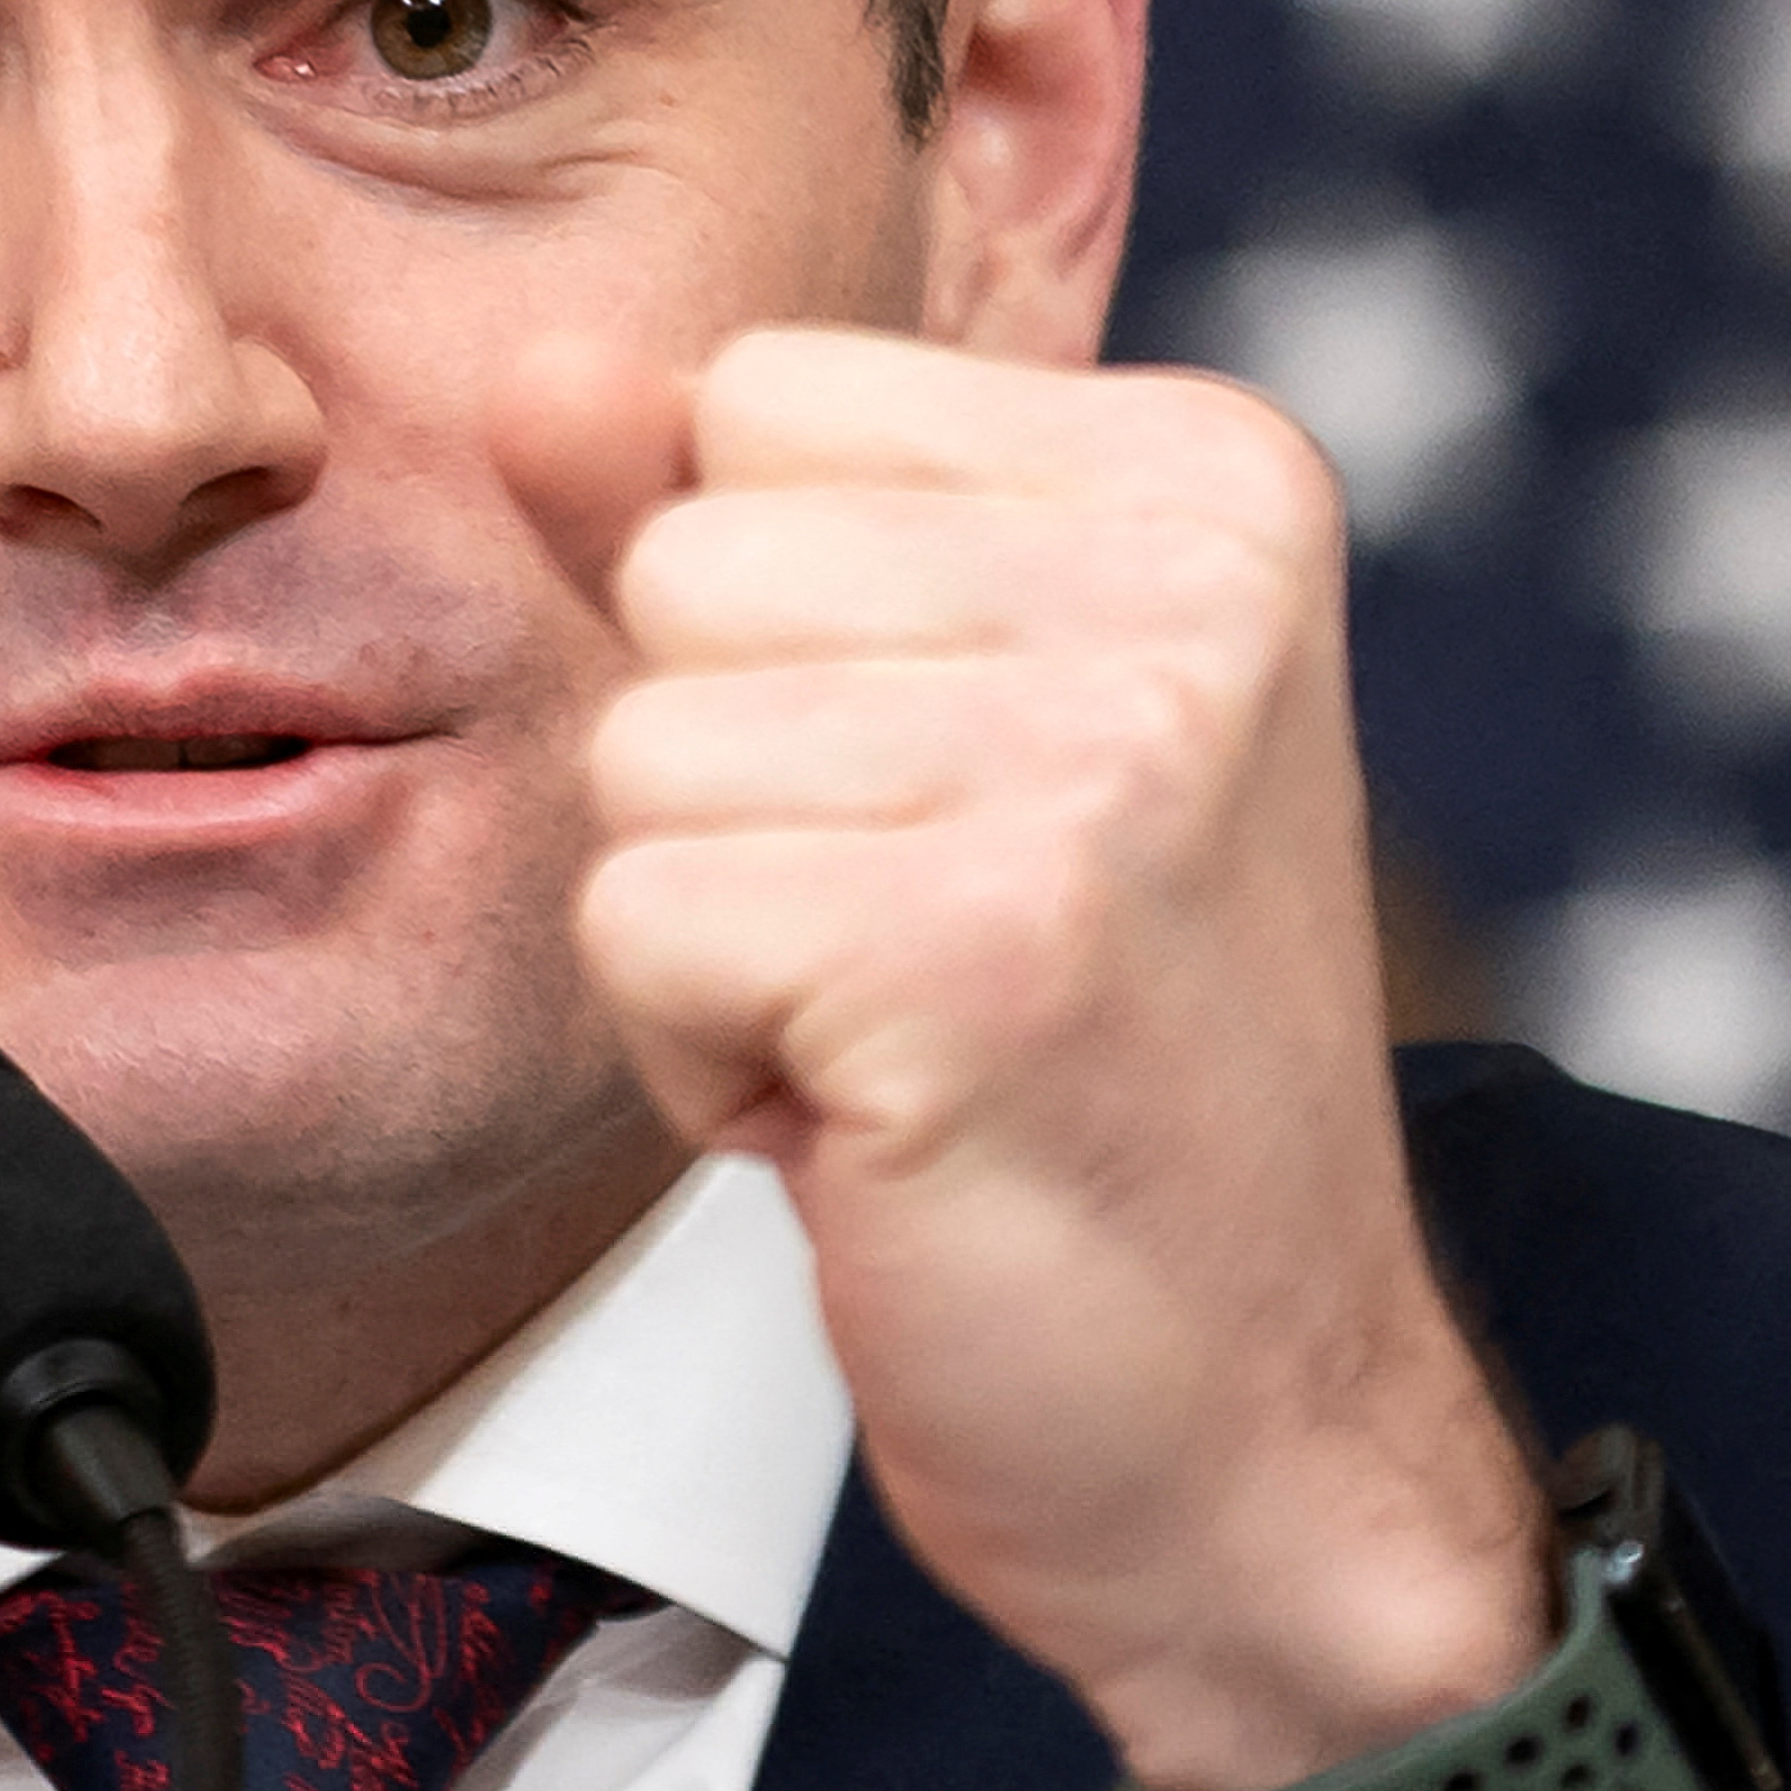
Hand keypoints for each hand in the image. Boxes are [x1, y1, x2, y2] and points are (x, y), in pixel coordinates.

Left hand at [513, 324, 1547, 1790]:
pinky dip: (700, 1058)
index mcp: (1203, 473)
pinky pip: (636, 918)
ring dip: (715, 928)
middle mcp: (1188, 583)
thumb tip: (535, 362)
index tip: (949, 800)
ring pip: (638, 745)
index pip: (757, 397)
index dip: (780, 627)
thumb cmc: (1079, 1069)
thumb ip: (721, 513)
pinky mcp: (983, 947)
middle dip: (732, 782)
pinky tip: (874, 1120)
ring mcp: (1106, 759)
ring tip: (904, 1027)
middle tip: (922, 938)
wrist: (1254, 1428)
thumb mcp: (924, 720)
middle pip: (684, 563)